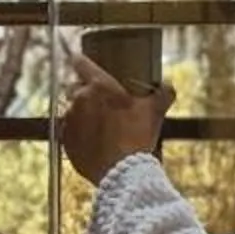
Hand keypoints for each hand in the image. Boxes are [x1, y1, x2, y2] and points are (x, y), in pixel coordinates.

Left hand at [58, 54, 172, 184]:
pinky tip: (93, 140)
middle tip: (101, 102)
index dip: (81, 61)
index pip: (80, 63)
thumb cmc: (137, 136)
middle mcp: (78, 100)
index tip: (81, 62)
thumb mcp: (154, 112)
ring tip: (99, 124)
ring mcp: (69, 122)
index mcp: (98, 86)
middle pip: (74, 88)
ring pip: (71, 110)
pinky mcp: (65, 141)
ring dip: (81, 113)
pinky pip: (69, 131)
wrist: (122, 172)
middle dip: (85, 92)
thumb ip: (163, 94)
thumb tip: (169, 85)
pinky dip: (78, 133)